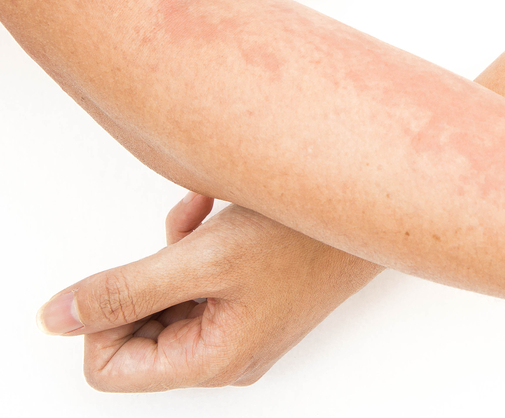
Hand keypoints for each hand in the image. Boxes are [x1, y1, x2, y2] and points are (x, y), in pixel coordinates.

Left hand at [37, 193, 382, 390]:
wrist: (370, 215)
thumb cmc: (306, 239)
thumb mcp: (204, 260)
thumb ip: (124, 290)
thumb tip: (59, 317)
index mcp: (211, 361)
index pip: (108, 366)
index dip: (105, 315)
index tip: (134, 270)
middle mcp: (224, 358)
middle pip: (137, 334)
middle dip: (145, 278)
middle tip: (178, 238)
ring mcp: (239, 333)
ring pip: (165, 303)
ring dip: (172, 257)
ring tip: (204, 222)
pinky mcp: (250, 307)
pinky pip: (195, 287)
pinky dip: (195, 252)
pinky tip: (218, 221)